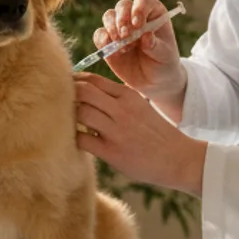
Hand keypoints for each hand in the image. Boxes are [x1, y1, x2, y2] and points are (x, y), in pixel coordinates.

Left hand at [74, 73, 205, 195]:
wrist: (177, 158)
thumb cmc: (156, 133)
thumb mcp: (140, 107)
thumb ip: (118, 99)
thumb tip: (87, 94)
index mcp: (128, 95)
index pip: (92, 80)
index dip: (74, 82)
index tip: (67, 90)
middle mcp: (121, 109)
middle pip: (82, 91)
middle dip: (67, 96)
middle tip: (60, 105)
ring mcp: (116, 130)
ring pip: (80, 112)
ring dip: (69, 116)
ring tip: (67, 122)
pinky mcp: (112, 151)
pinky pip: (82, 139)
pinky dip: (75, 137)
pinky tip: (77, 140)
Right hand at [96, 0, 185, 105]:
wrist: (154, 81)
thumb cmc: (164, 63)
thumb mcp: (166, 56)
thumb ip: (156, 46)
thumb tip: (146, 36)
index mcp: (153, 13)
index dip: (138, 8)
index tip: (138, 24)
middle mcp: (135, 16)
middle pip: (123, 5)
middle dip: (122, 19)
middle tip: (126, 35)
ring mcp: (120, 27)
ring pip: (109, 16)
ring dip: (112, 29)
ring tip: (123, 47)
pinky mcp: (108, 41)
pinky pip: (99, 35)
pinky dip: (103, 42)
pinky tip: (115, 53)